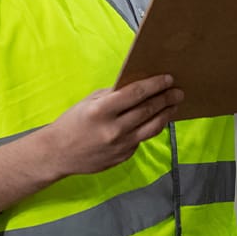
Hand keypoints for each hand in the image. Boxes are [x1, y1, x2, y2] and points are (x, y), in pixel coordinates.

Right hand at [48, 74, 182, 175]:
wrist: (58, 153)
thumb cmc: (73, 122)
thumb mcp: (90, 101)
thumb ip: (114, 94)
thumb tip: (140, 86)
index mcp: (102, 110)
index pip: (136, 93)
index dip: (155, 85)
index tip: (168, 78)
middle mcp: (113, 129)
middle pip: (148, 110)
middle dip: (166, 98)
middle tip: (178, 91)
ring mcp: (120, 145)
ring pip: (152, 127)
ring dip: (166, 114)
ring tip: (174, 105)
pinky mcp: (123, 156)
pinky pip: (142, 139)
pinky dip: (150, 127)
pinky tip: (157, 119)